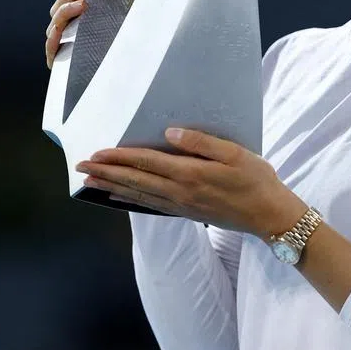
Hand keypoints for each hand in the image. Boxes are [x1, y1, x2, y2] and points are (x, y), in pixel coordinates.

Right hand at [45, 0, 92, 68]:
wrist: (105, 65)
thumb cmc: (98, 31)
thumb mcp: (97, 2)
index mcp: (69, 10)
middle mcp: (61, 24)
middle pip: (60, 7)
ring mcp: (58, 41)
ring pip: (55, 25)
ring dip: (66, 13)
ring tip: (82, 6)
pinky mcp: (57, 59)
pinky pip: (51, 49)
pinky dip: (54, 40)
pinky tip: (60, 32)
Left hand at [75, 128, 308, 240]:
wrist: (270, 216)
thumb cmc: (257, 180)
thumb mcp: (236, 154)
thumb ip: (202, 142)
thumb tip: (169, 133)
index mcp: (191, 174)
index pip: (147, 163)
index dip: (120, 157)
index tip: (96, 152)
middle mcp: (181, 192)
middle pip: (136, 181)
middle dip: (107, 173)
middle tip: (80, 167)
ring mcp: (182, 206)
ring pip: (139, 195)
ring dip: (113, 187)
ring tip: (90, 182)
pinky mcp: (187, 213)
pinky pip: (151, 206)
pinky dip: (131, 200)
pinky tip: (120, 197)